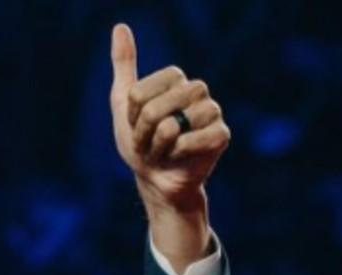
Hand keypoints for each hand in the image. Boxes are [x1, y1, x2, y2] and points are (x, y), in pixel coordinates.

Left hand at [109, 23, 227, 271]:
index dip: (133, 114)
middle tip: (150, 141)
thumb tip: (120, 27)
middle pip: (157, 106)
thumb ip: (124, 65)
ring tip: (164, 150)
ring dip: (159, 145)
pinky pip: (196, 139)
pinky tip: (181, 157)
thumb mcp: (124, 103)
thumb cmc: (140, 142)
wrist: (155, 179)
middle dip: (144, 131)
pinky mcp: (221, 135)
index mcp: (176, 80)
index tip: (137, 124)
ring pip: (174, 124)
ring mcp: (212, 112)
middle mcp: (197, 91)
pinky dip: (180, 153)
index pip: (143, 91)